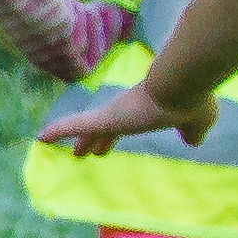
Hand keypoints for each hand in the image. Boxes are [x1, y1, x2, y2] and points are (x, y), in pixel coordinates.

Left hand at [37, 73, 208, 157]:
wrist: (182, 84)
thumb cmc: (191, 100)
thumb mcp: (197, 121)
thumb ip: (192, 130)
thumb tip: (193, 140)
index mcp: (145, 111)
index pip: (123, 126)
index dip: (111, 138)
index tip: (101, 149)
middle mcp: (126, 110)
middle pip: (102, 127)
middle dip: (92, 140)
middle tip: (80, 153)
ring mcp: (113, 113)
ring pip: (87, 127)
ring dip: (72, 138)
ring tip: (49, 145)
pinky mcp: (106, 116)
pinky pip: (75, 124)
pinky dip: (58, 131)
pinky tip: (40, 138)